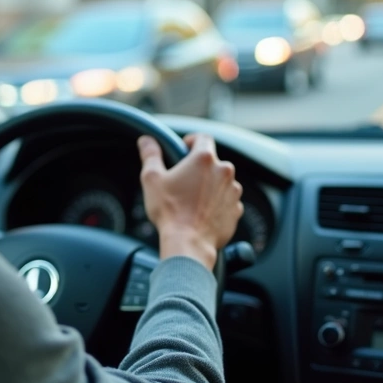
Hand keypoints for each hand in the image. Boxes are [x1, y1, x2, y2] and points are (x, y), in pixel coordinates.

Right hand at [137, 134, 242, 269]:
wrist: (189, 244)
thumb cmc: (170, 212)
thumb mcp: (152, 179)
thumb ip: (150, 155)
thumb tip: (146, 141)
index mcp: (204, 159)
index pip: (203, 137)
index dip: (192, 141)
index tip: (184, 149)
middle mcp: (224, 172)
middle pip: (212, 161)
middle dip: (199, 168)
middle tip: (183, 181)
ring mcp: (233, 191)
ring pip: (221, 181)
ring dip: (210, 186)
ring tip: (192, 200)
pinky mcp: (236, 210)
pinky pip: (227, 201)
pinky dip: (217, 203)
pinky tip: (202, 213)